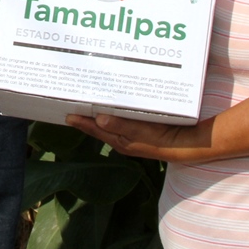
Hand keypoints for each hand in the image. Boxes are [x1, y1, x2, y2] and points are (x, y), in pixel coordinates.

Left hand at [67, 113, 186, 159]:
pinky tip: (112, 105)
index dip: (79, 121)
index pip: (93, 129)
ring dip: (97, 114)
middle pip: (97, 126)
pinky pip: (120, 120)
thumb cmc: (160, 140)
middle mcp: (120, 139)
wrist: (183, 145)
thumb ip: (120, 125)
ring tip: (87, 103)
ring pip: (107, 123)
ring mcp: (129, 135)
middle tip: (71, 104)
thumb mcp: (139, 132)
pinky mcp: (138, 130)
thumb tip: (98, 118)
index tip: (65, 113)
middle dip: (85, 116)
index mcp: (117, 140)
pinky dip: (112, 113)